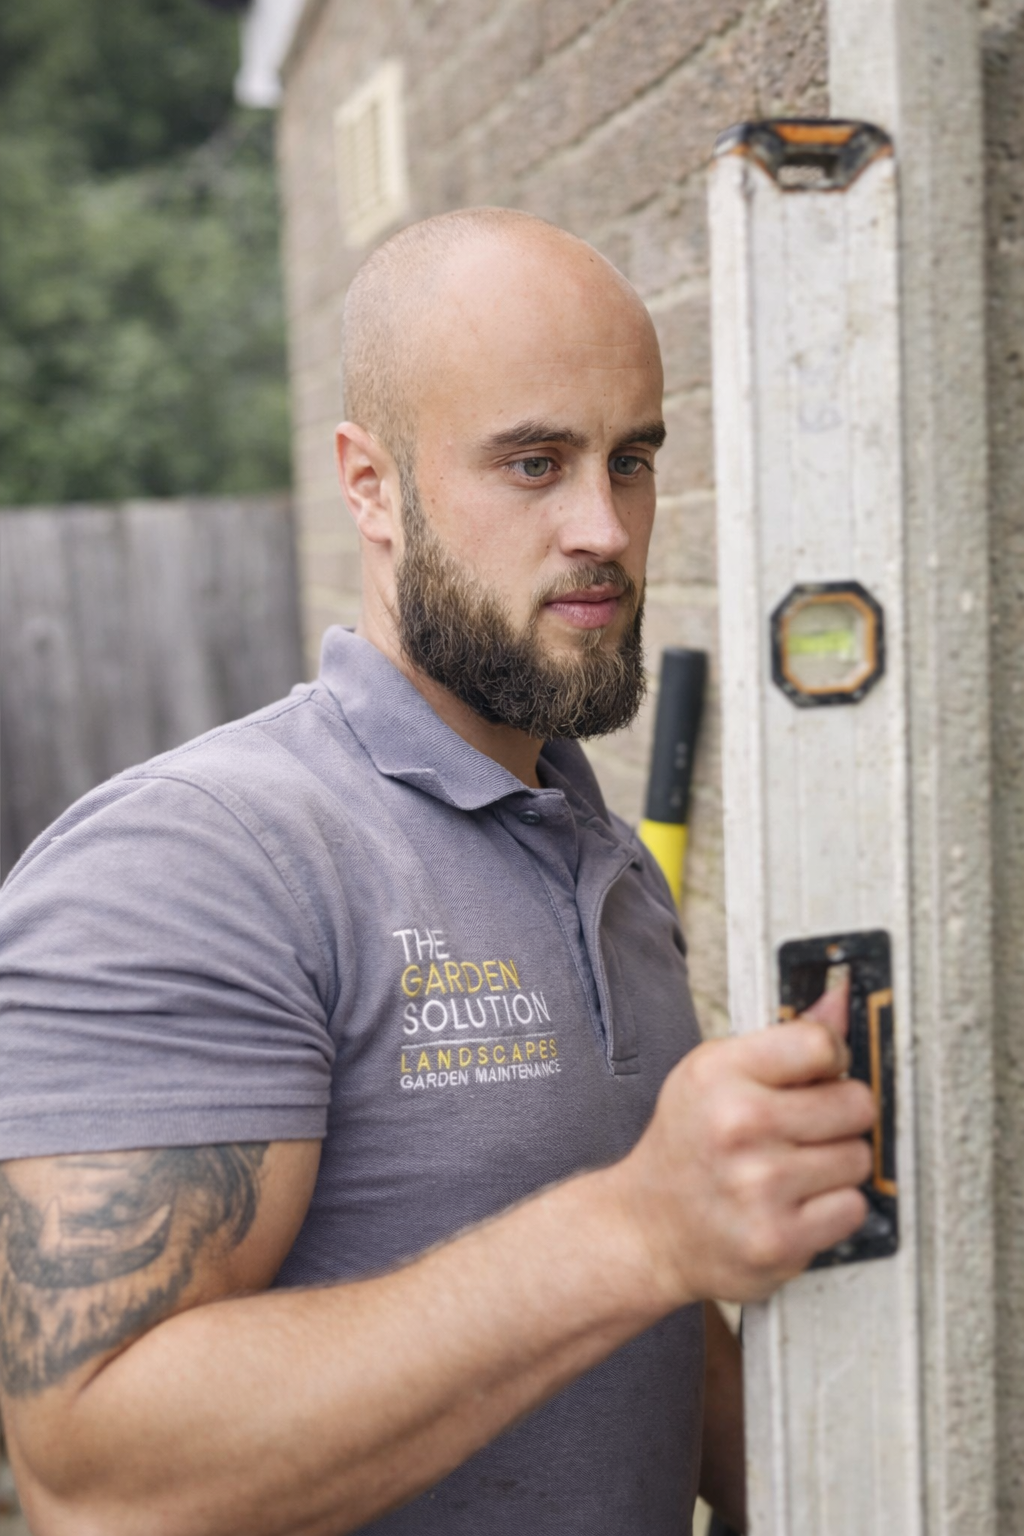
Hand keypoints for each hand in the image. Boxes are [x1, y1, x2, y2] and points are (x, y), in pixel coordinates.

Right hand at [616, 980, 875, 1306]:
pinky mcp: (780, 1239)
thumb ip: (784, 1040)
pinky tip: (795, 1203)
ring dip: (837, 1164)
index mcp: (719, 1072)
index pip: (822, 1044)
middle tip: (804, 1128)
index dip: (830, 1059)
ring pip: (859, 1158)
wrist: (648, 1228)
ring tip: (793, 1168)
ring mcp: (760, 1186)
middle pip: (856, 1103)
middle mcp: (738, 1125)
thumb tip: (842, 1001)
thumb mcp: (714, 1075)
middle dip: (840, 1115)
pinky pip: (853, 1208)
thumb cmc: (688, 1144)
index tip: (817, 1075)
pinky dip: (833, 1208)